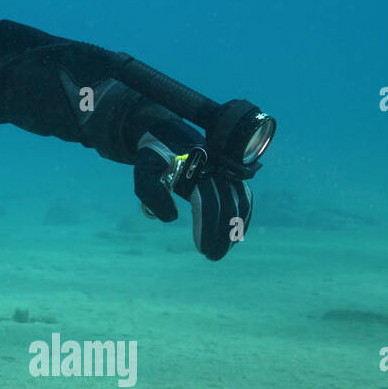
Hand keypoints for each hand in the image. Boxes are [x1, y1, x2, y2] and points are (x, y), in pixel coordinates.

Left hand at [134, 119, 254, 261]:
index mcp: (195, 167)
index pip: (207, 202)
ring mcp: (227, 169)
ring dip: (235, 229)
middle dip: (222, 235)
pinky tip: (235, 234)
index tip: (201, 249)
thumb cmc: (152, 156)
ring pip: (241, 202)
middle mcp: (216, 167)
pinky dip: (242, 216)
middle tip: (212, 256)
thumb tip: (171, 218)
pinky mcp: (231, 173)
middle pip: (227, 206)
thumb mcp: (143, 171)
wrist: (165, 131)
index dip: (207, 228)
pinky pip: (244, 196)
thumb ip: (152, 193)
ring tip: (223, 250)